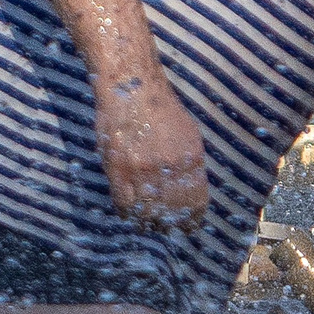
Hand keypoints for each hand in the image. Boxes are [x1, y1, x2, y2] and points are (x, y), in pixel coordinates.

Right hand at [97, 76, 210, 232]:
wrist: (131, 85)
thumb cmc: (160, 108)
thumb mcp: (188, 133)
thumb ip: (190, 163)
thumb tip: (192, 192)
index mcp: (191, 158)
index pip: (195, 202)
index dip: (191, 220)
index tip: (187, 227)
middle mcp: (169, 166)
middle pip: (171, 211)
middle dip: (169, 224)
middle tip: (164, 228)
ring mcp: (142, 169)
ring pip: (147, 212)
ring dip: (147, 221)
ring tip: (146, 223)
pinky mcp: (118, 168)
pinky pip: (124, 204)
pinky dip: (127, 213)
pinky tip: (128, 212)